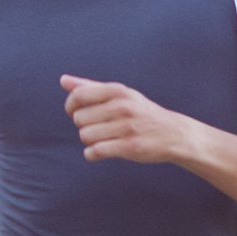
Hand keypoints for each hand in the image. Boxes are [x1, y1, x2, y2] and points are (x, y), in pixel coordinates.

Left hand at [60, 75, 188, 166]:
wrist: (173, 133)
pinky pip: (95, 151)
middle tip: (99, 128)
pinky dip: (92, 154)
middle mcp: (122, 106)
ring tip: (103, 139)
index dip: (71, 107)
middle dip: (84, 126)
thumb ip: (91, 87)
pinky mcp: (130, 147)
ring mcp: (127, 127)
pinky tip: (99, 152)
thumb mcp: (120, 94)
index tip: (77, 113)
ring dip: (89, 141)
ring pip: (85, 136)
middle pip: (79, 119)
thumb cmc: (141, 112)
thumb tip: (63, 81)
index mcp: (118, 91)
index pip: (78, 95)